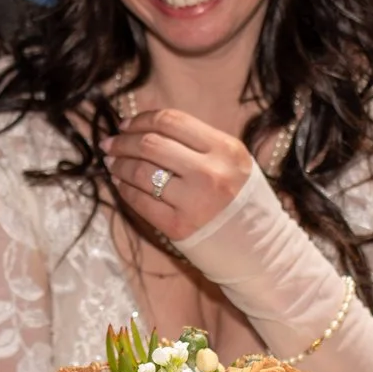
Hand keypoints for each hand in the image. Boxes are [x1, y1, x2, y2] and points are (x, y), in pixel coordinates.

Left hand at [103, 108, 254, 243]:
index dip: (141, 120)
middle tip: (110, 144)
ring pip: (141, 172)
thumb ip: (199, 145)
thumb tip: (148, 129)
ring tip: (112, 164)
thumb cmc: (244, 204)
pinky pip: (141, 202)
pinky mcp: (179, 227)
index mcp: (226, 149)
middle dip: (123, 141)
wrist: (262, 251)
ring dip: (119, 166)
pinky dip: (125, 191)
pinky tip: (121, 186)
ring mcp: (194, 200)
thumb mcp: (234, 164)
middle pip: (151, 144)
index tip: (125, 124)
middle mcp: (211, 171)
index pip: (172, 122)